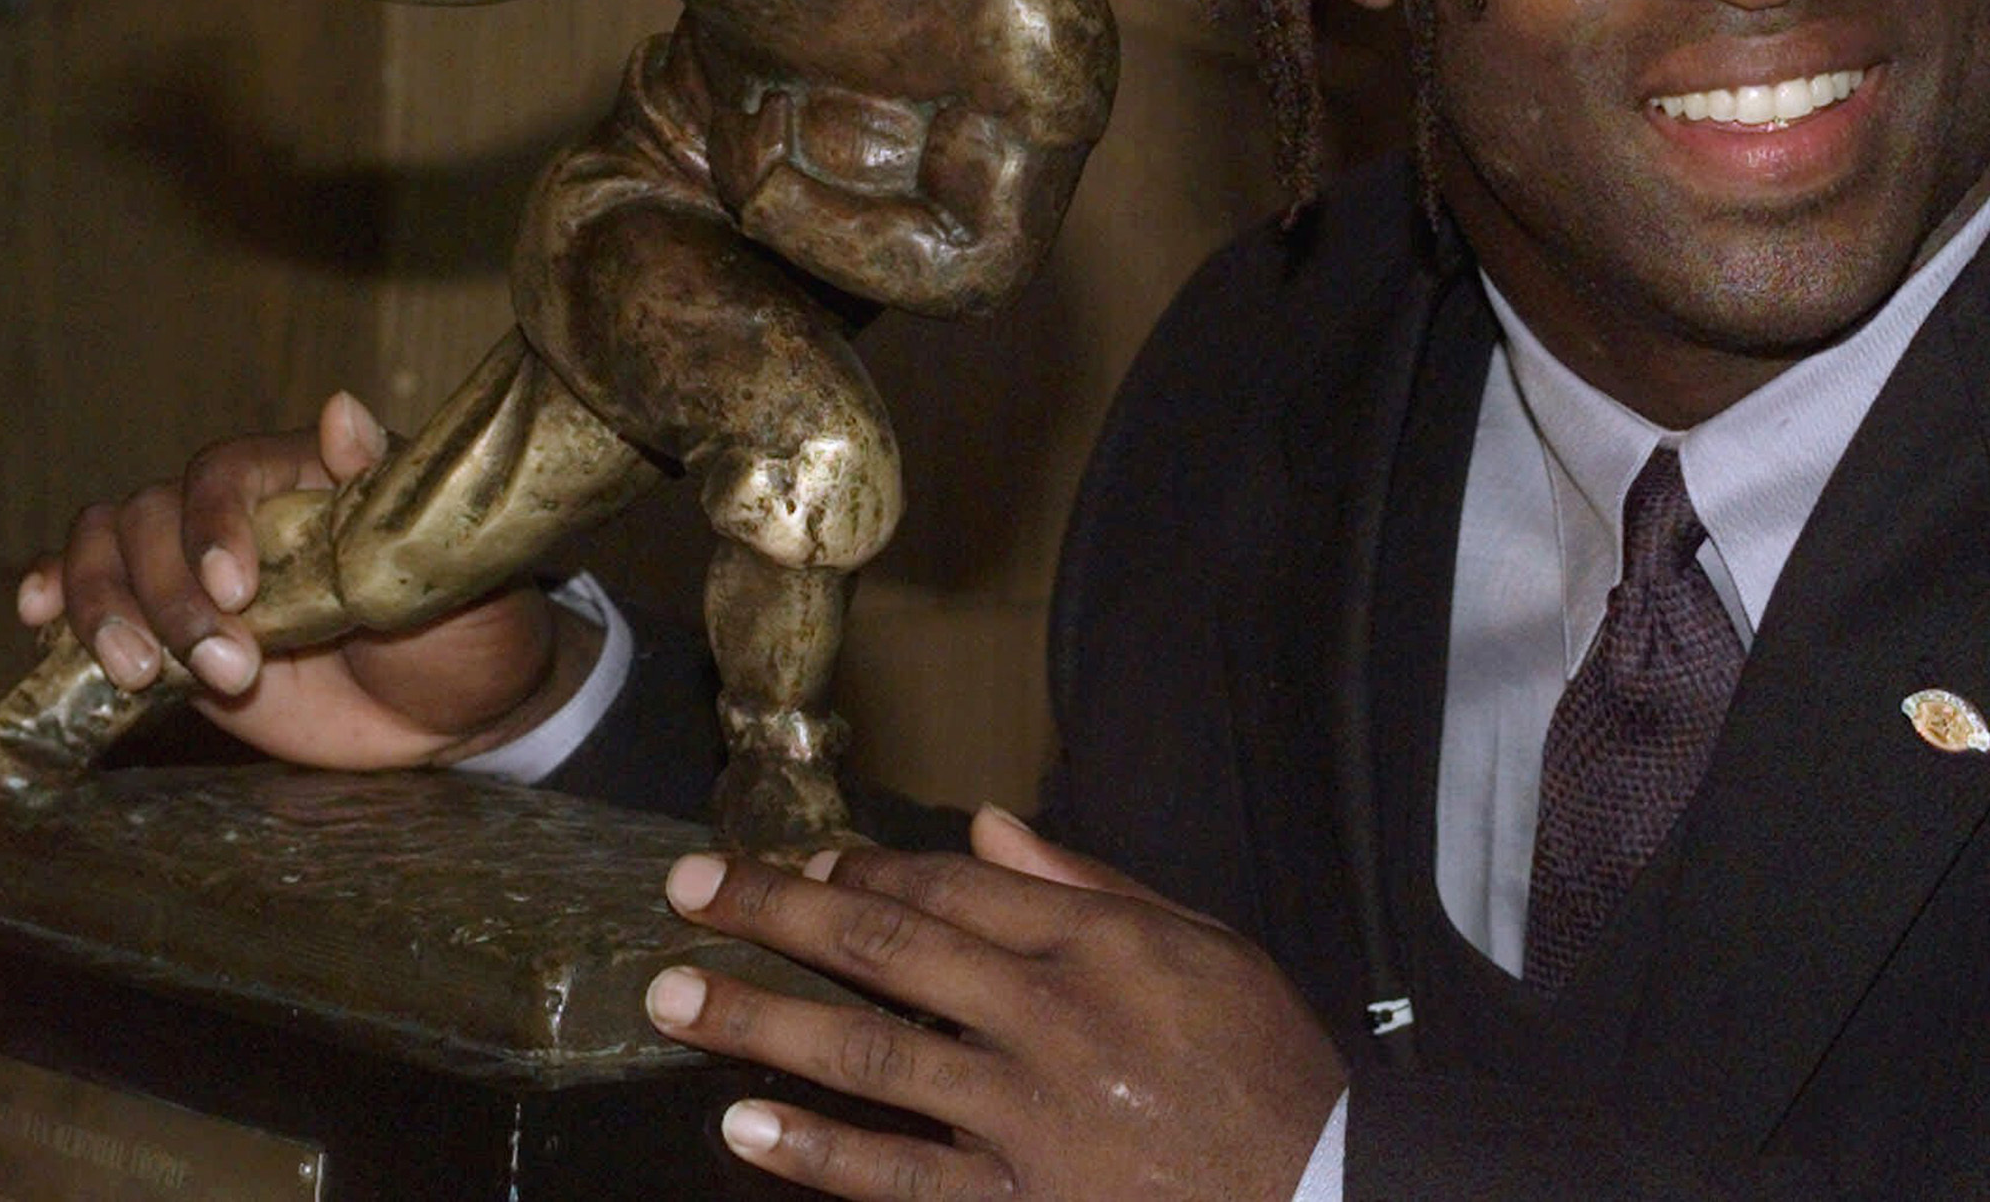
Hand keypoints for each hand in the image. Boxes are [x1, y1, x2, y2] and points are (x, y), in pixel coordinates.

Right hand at [16, 393, 581, 768]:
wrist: (461, 711)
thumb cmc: (471, 625)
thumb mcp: (452, 561)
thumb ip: (389, 492)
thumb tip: (341, 406)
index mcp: (308, 480)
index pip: (226, 470)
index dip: (212, 521)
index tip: (235, 589)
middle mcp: (244, 517)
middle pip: (150, 514)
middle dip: (165, 593)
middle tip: (225, 665)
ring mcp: (199, 573)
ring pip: (107, 550)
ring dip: (107, 609)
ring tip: (144, 676)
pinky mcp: (174, 634)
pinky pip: (94, 599)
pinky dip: (55, 602)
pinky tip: (37, 624)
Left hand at [645, 806, 1346, 1199]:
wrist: (1316, 1195)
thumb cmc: (1260, 1062)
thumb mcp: (1199, 943)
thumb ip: (1085, 883)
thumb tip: (986, 825)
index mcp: (1092, 942)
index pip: (948, 885)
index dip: (861, 865)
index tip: (797, 857)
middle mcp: (1046, 1016)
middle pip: (886, 946)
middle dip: (776, 912)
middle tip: (686, 888)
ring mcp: (1025, 1117)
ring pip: (869, 1056)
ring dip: (761, 1022)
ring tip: (673, 996)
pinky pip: (899, 1178)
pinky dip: (818, 1153)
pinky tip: (743, 1128)